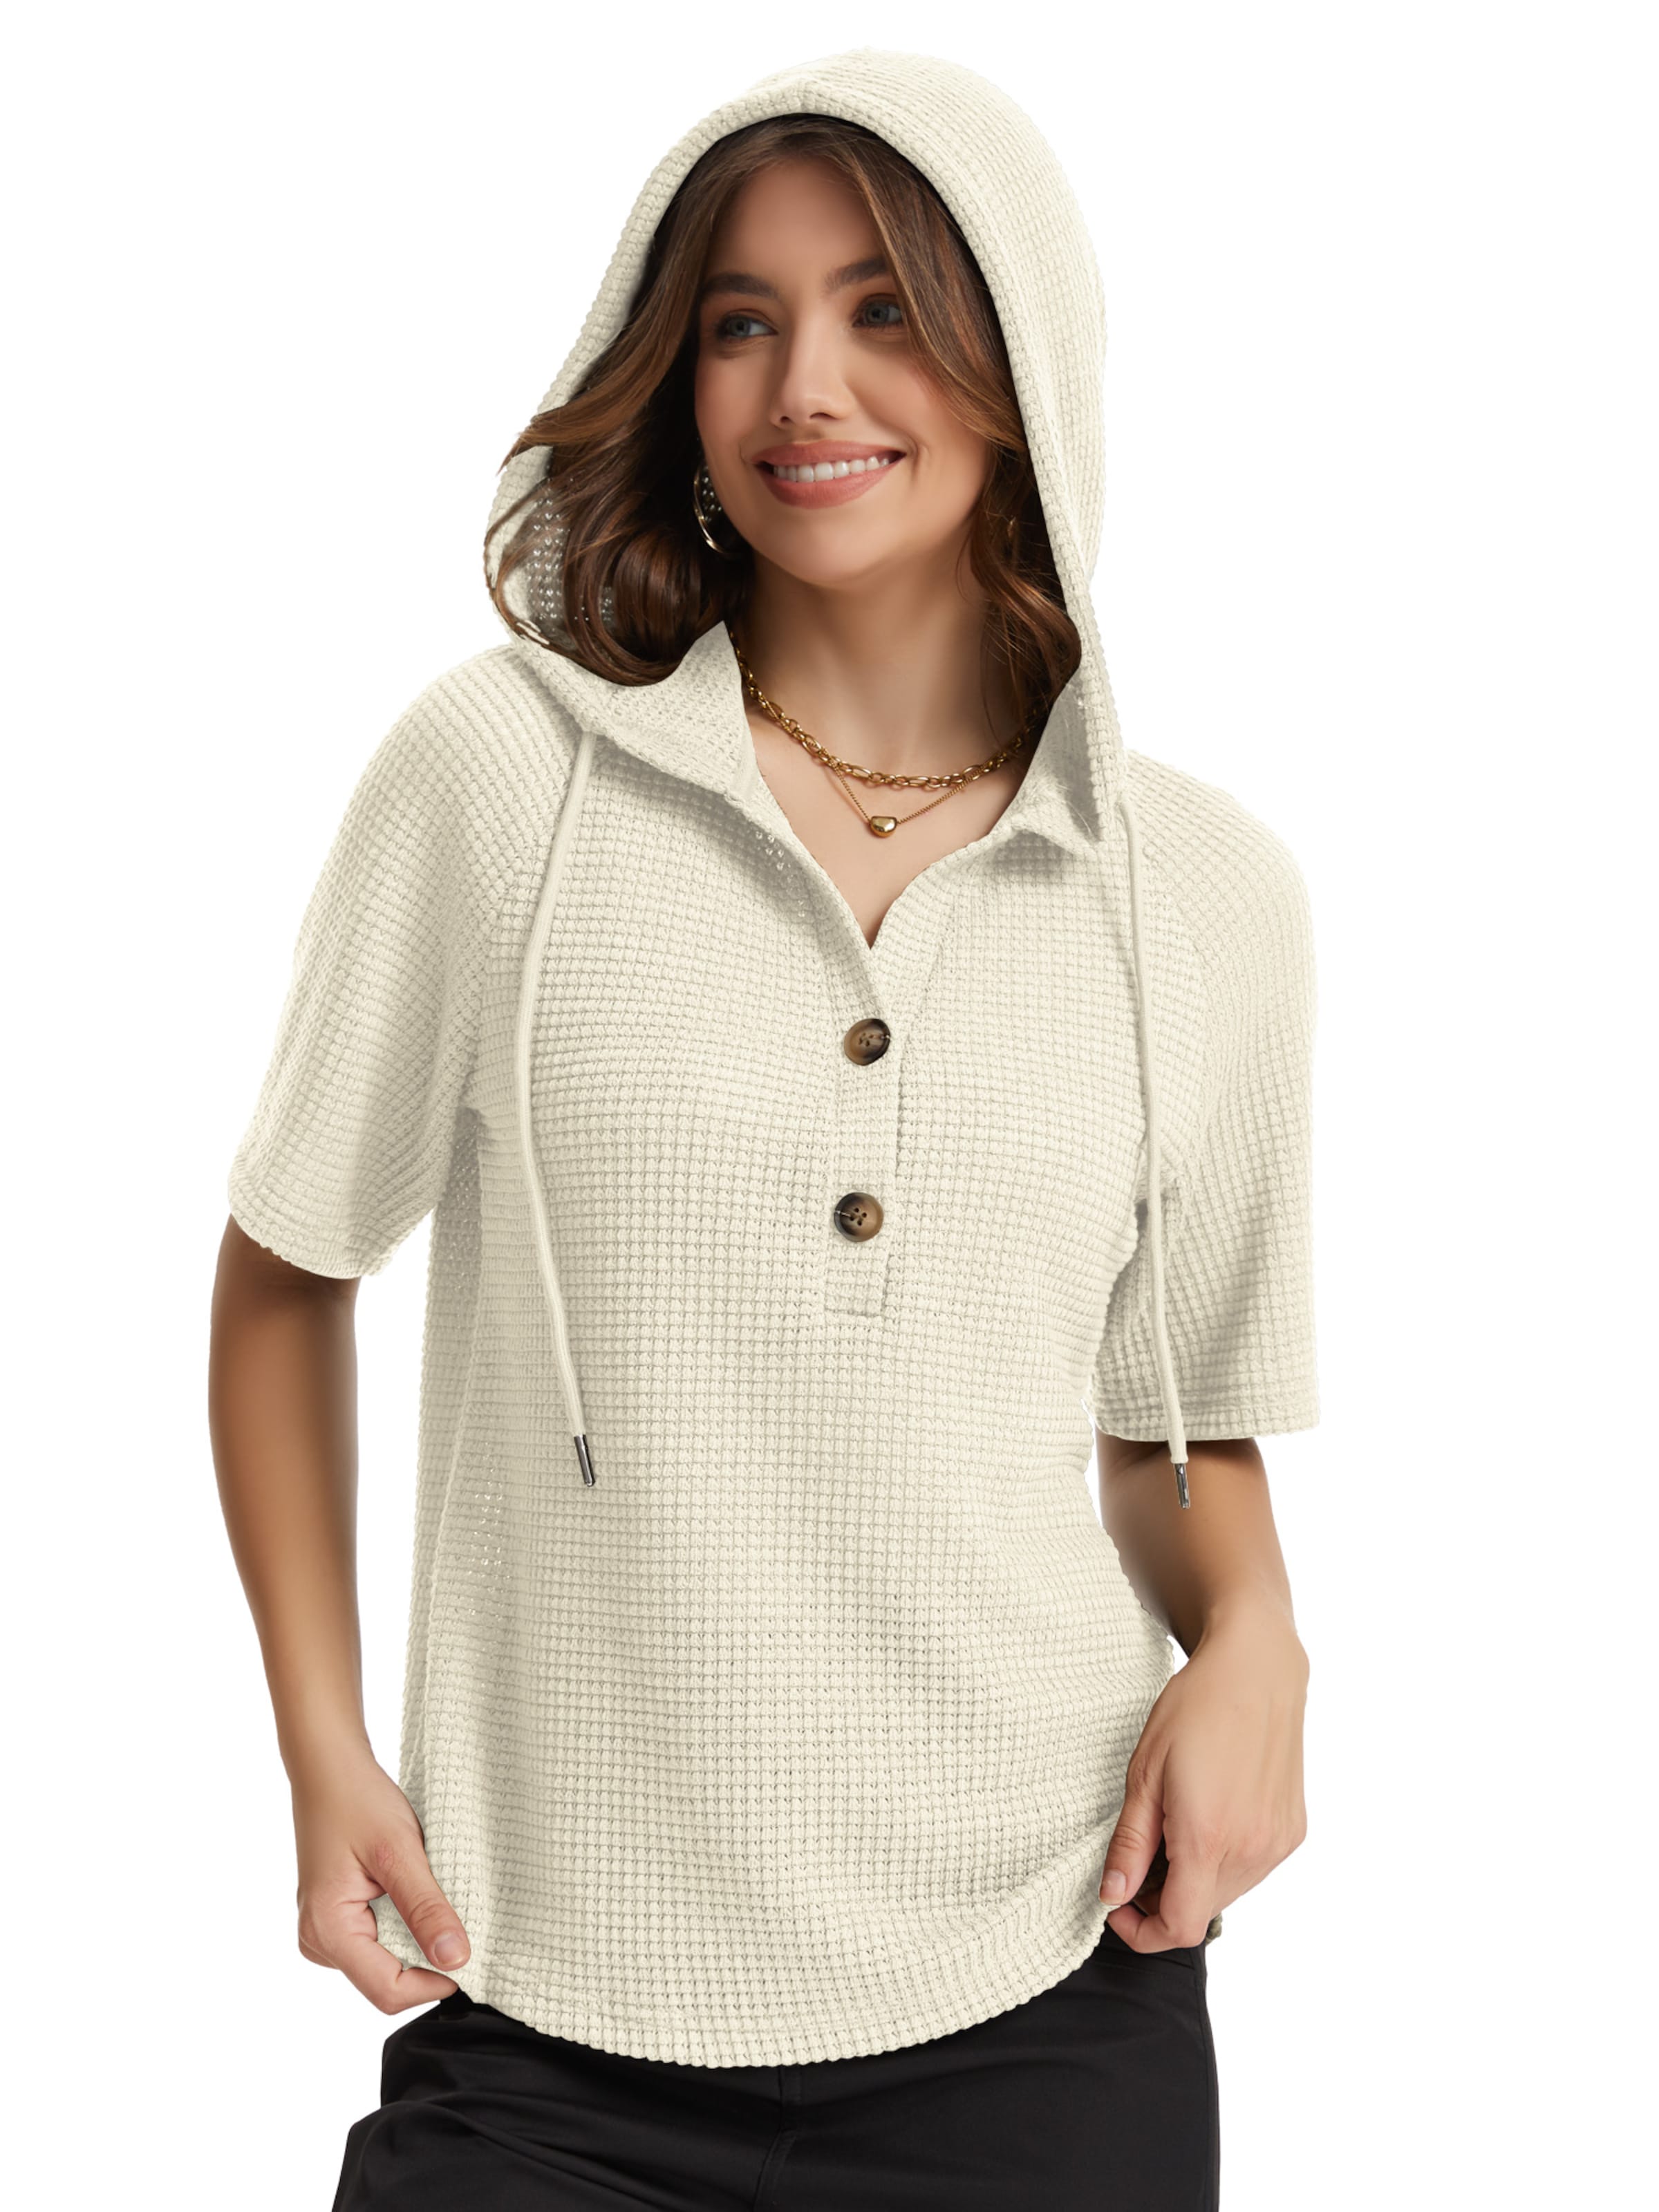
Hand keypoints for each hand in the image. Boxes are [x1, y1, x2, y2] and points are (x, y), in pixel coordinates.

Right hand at [291, 1740, 471, 2012]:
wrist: (330, 1770)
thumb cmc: (357, 1800)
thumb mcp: (400, 1852)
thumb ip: (426, 1909)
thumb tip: (455, 1959)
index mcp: (328, 1931)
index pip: (388, 1990)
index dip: (434, 1982)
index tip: (469, 1953)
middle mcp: (319, 1942)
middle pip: (387, 1981)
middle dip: (426, 1958)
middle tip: (453, 1915)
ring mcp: (325, 1934)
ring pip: (385, 1963)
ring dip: (415, 1939)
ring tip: (426, 1893)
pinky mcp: (337, 1921)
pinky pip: (378, 1942)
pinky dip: (403, 1926)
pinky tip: (410, 1893)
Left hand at [1097, 1605, 1308, 1950]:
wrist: (1256, 1671)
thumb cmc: (1195, 1710)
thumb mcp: (1144, 1774)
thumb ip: (1130, 1844)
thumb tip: (1114, 1895)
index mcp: (1208, 1839)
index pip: (1177, 1927)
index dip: (1142, 1931)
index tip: (1119, 1904)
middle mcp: (1251, 1850)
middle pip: (1200, 1911)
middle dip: (1161, 1899)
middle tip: (1139, 1856)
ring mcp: (1277, 1843)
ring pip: (1227, 1893)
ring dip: (1194, 1879)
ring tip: (1172, 1828)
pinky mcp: (1292, 1831)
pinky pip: (1252, 1868)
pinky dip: (1224, 1859)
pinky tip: (1209, 1816)